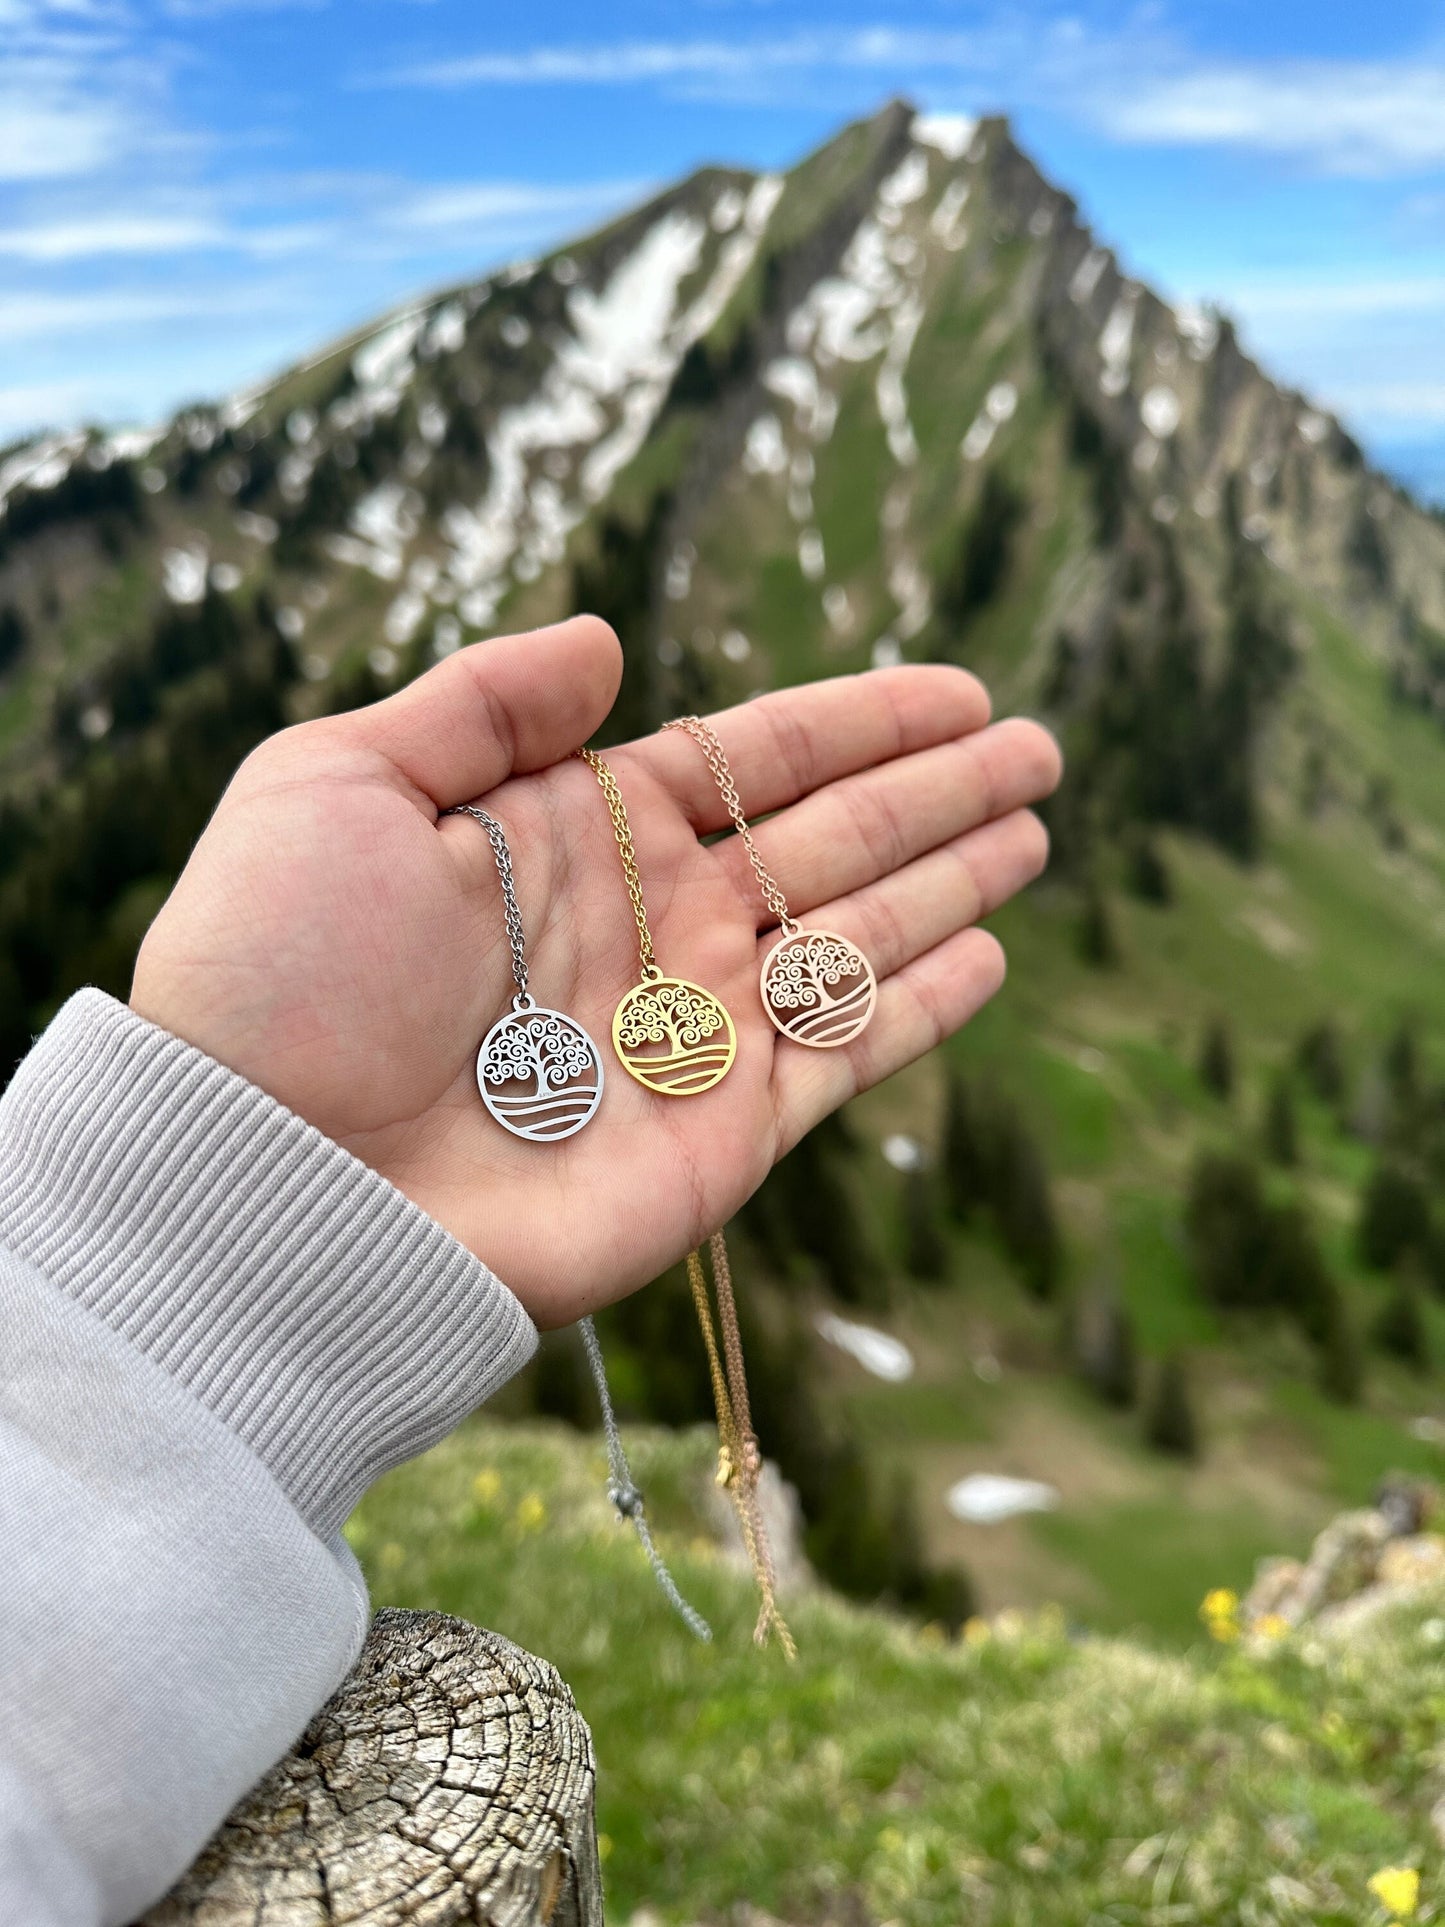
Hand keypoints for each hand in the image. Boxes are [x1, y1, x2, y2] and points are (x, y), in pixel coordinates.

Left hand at [131, 617, 1060, 1325]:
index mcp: (576, 835)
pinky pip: (849, 1051)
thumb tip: (607, 641)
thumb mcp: (343, 782)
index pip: (750, 760)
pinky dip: (922, 1004)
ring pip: (859, 933)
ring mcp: (695, 1032)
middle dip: (935, 790)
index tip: (954, 693)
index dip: (856, 723)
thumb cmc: (281, 974)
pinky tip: (988, 952)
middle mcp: (652, 927)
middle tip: (1035, 745)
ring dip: (950, 880)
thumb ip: (485, 703)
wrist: (275, 1182)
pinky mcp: (724, 1134)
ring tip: (1035, 828)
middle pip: (828, 837)